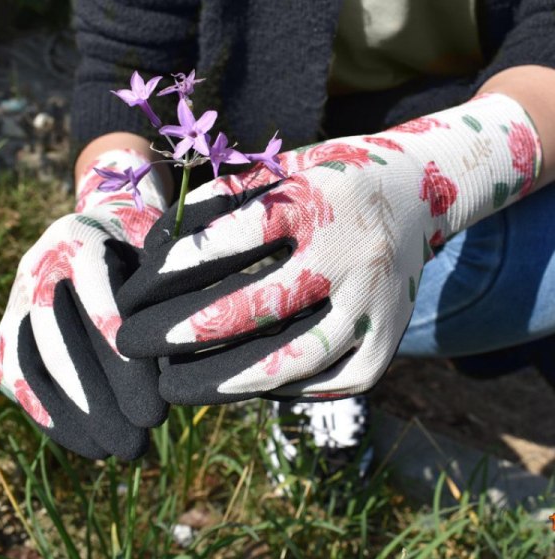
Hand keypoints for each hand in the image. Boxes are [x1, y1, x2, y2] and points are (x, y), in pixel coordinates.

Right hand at [0, 150, 167, 458]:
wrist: (103, 229)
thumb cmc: (146, 247)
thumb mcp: (163, 254)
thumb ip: (168, 294)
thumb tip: (185, 359)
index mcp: (82, 234)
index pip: (97, 287)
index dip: (120, 345)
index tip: (151, 401)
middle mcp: (40, 262)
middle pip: (55, 332)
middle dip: (97, 394)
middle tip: (138, 442)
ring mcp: (17, 296)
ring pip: (29, 361)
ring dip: (71, 414)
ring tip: (114, 451)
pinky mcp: (8, 328)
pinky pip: (14, 376)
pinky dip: (47, 415)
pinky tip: (87, 444)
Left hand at [116, 94, 540, 403]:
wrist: (420, 190)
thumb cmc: (339, 178)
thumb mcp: (291, 167)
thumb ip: (234, 193)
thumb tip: (167, 238)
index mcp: (321, 202)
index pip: (242, 233)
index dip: (183, 261)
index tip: (138, 288)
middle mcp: (352, 254)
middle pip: (264, 303)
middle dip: (190, 330)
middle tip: (137, 343)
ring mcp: (376, 301)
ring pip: (302, 356)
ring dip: (232, 380)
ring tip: (177, 387)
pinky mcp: (391, 334)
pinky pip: (339, 379)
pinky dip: (290, 392)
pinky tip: (250, 389)